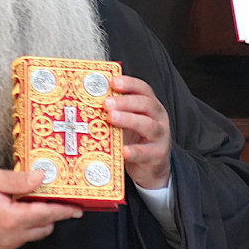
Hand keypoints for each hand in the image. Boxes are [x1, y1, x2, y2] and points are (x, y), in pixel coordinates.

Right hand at [0, 168, 82, 248]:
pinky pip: (22, 238)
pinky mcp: (0, 248)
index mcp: (12, 219)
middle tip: (59, 200)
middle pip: (45, 226)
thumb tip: (41, 178)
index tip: (78, 208)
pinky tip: (18, 213)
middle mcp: (12, 236)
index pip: (47, 214)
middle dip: (53, 214)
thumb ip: (19, 180)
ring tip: (34, 203)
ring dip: (40, 221)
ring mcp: (6, 245)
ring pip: (35, 234)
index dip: (65, 210)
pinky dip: (26, 227)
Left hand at [105, 75, 170, 189]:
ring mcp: (159, 137)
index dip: (129, 84)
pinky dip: (134, 151)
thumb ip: (115, 111)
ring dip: (129, 120)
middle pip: (146, 104)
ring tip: (112, 118)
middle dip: (125, 102)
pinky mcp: (156, 156)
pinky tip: (123, 150)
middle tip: (107, 103)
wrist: (152, 167)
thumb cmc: (135, 140)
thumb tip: (89, 99)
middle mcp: (158, 118)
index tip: (113, 82)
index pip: (143, 89)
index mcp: (150, 106)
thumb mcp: (127, 122)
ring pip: (148, 125)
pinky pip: (145, 153)